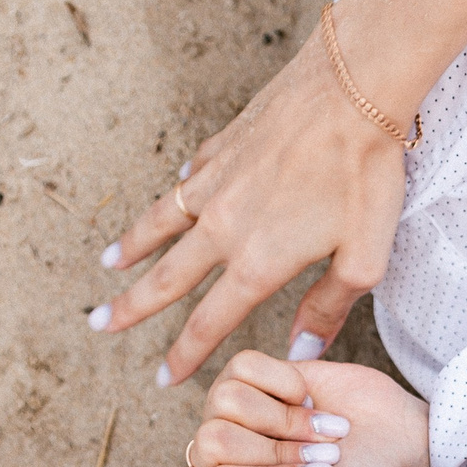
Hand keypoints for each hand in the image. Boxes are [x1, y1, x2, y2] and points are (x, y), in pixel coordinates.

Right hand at [94, 15, 407, 386]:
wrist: (353, 88)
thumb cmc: (367, 174)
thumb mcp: (364, 258)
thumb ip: (328, 308)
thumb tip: (300, 352)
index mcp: (258, 261)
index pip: (209, 321)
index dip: (185, 353)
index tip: (164, 378)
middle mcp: (224, 225)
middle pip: (166, 277)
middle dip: (132, 308)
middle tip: (100, 325)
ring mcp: (217, 181)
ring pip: (161, 222)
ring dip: (132, 247)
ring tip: (108, 266)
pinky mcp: (223, 145)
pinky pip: (188, 178)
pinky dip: (171, 194)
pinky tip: (167, 197)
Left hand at [169, 351, 431, 466]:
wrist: (400, 447)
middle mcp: (219, 460)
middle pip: (213, 443)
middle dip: (280, 451)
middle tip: (324, 459)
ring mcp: (231, 415)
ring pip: (224, 403)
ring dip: (287, 418)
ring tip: (321, 432)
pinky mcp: (251, 375)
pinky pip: (243, 367)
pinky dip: (286, 383)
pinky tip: (309, 400)